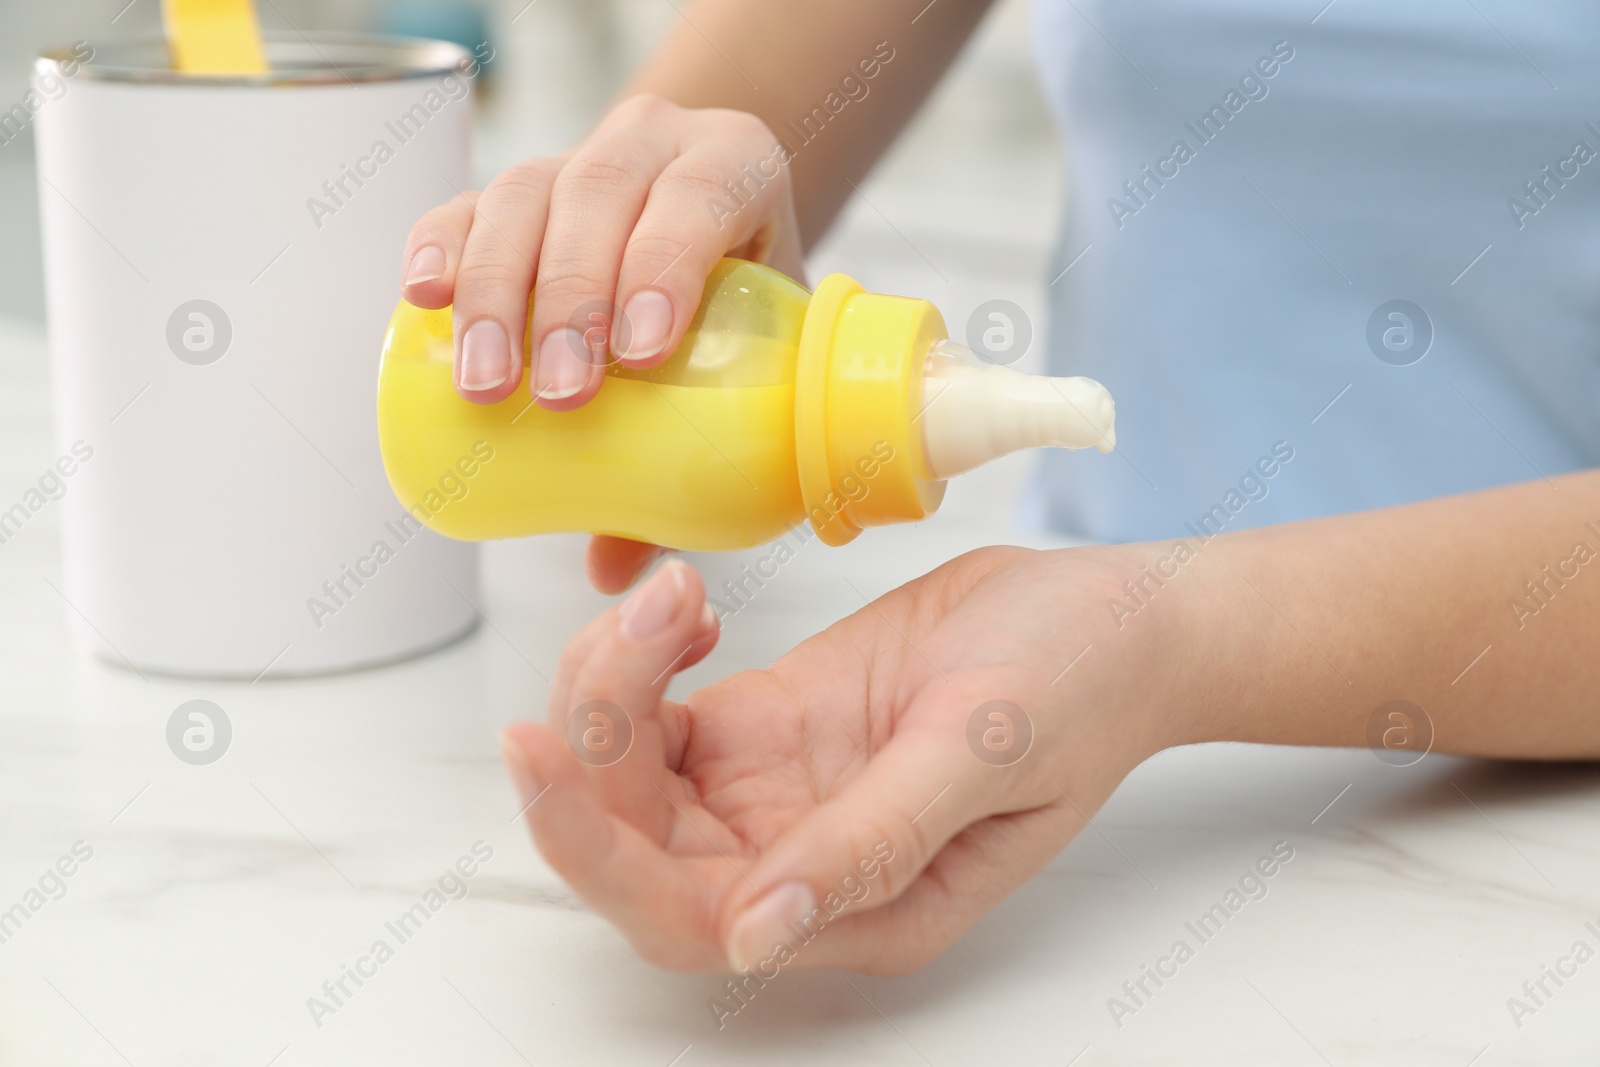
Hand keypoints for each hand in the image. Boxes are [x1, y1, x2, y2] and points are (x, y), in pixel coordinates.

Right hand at [401, 95, 803, 592]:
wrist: (710, 216)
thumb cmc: (742, 300)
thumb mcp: (754, 349)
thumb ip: (704, 444)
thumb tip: (615, 569)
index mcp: (735, 164)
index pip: (701, 196)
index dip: (668, 261)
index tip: (643, 350)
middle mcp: (653, 144)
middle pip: (599, 197)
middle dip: (571, 298)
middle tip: (561, 394)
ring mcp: (576, 157)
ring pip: (524, 196)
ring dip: (498, 291)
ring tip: (487, 382)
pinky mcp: (511, 187)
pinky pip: (462, 203)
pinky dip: (438, 246)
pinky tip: (422, 296)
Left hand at [500, 547, 1178, 974]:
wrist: (1106, 615)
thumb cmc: (1077, 684)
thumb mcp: (978, 753)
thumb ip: (869, 843)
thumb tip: (751, 936)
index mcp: (857, 908)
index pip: (683, 913)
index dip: (596, 849)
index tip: (543, 752)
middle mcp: (798, 862)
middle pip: (635, 839)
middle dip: (597, 738)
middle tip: (629, 628)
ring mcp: (774, 791)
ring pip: (632, 768)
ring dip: (617, 681)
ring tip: (673, 597)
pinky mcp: (764, 724)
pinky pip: (659, 708)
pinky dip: (644, 653)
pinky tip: (687, 603)